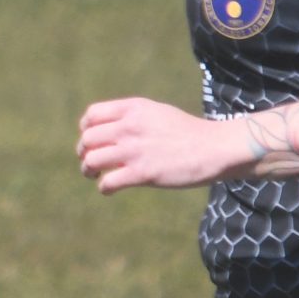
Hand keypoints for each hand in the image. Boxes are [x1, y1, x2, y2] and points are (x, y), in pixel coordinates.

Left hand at [77, 95, 227, 191]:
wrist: (214, 148)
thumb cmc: (187, 132)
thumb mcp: (157, 112)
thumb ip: (132, 117)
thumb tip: (109, 130)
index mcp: (133, 109)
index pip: (92, 115)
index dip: (86, 129)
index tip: (92, 140)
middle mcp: (130, 126)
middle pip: (87, 139)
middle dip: (84, 152)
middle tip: (91, 161)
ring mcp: (134, 150)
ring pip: (91, 160)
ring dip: (88, 170)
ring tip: (96, 175)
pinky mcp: (142, 173)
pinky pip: (107, 182)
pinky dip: (104, 187)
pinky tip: (110, 188)